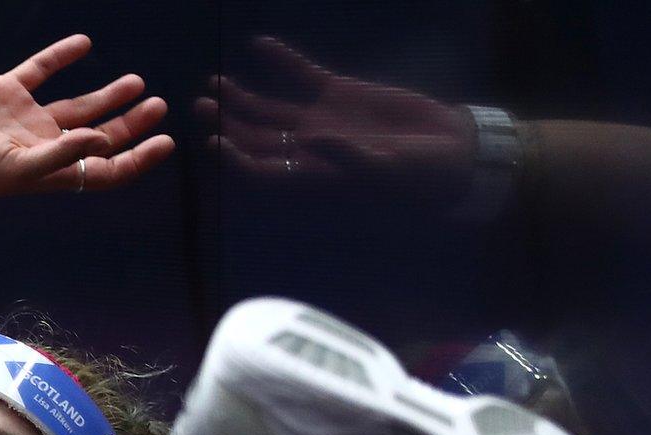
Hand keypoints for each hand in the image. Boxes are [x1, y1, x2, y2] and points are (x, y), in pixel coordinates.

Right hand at [0, 34, 172, 197]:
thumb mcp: (18, 168)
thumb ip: (63, 154)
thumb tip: (103, 140)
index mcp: (51, 172)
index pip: (103, 170)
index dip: (137, 159)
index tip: (165, 142)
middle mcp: (45, 145)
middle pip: (99, 136)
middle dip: (131, 123)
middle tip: (158, 105)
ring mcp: (27, 118)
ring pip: (80, 105)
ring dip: (109, 94)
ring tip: (137, 81)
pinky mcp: (8, 92)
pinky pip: (42, 70)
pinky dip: (63, 56)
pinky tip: (85, 44)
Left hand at [196, 36, 476, 206]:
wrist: (449, 150)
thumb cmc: (418, 174)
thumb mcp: (383, 168)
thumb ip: (345, 155)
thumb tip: (307, 140)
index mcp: (314, 174)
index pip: (263, 169)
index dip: (236, 158)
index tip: (214, 142)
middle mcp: (309, 149)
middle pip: (256, 137)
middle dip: (227, 123)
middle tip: (202, 104)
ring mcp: (321, 119)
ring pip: (269, 108)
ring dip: (241, 97)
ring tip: (215, 82)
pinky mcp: (338, 94)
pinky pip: (302, 75)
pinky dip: (282, 61)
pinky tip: (260, 44)